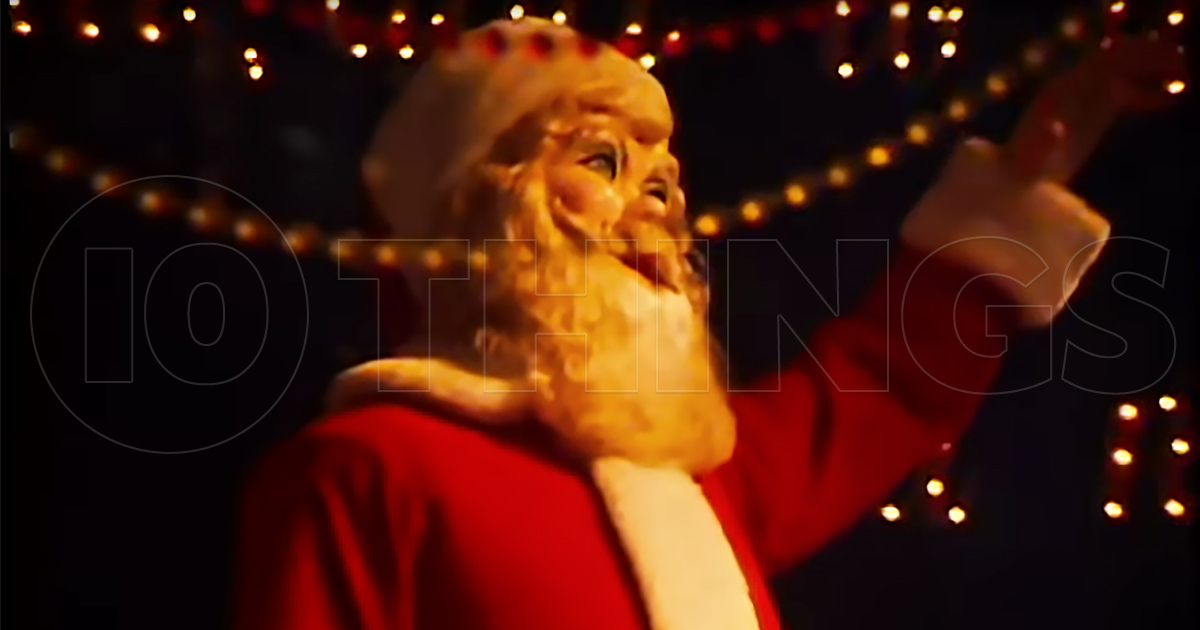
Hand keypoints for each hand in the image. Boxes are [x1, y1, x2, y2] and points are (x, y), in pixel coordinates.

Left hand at [1003, 35, 1185, 183]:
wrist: (1015, 179)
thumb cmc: (1022, 173)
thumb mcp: (1030, 162)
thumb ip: (1043, 145)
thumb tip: (1055, 128)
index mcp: (1060, 92)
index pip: (1101, 61)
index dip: (1132, 56)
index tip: (1161, 63)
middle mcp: (1072, 88)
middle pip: (1116, 60)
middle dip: (1149, 58)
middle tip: (1181, 67)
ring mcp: (1082, 98)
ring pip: (1123, 73)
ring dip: (1152, 71)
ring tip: (1182, 80)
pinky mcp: (1091, 114)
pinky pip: (1123, 94)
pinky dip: (1145, 94)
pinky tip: (1169, 101)